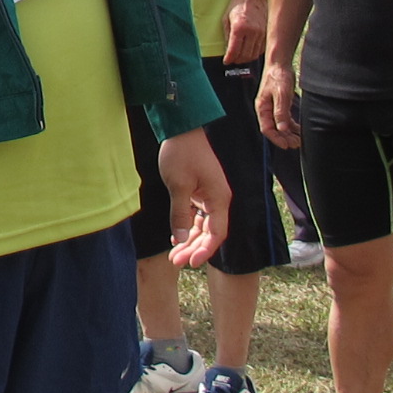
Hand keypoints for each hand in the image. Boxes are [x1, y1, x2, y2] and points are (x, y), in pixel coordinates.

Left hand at [155, 129, 229, 268]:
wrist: (182, 130)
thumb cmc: (182, 154)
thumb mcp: (178, 185)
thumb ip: (179, 213)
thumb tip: (180, 239)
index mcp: (219, 199)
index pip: (216, 233)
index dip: (205, 250)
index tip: (191, 263)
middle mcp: (218, 200)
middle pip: (209, 232)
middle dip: (194, 248)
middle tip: (176, 261)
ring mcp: (209, 196)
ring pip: (202, 226)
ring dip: (189, 240)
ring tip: (174, 256)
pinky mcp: (200, 192)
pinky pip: (196, 216)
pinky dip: (186, 227)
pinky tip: (175, 238)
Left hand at [222, 0, 268, 64]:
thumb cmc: (239, 3)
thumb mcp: (226, 18)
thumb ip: (227, 35)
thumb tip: (228, 51)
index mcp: (240, 27)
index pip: (234, 50)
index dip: (229, 59)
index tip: (226, 61)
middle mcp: (252, 31)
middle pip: (245, 55)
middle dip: (237, 60)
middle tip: (232, 60)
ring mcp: (262, 33)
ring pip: (254, 54)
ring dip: (246, 58)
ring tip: (240, 57)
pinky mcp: (267, 33)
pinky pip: (261, 49)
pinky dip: (254, 53)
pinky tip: (249, 50)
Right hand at [256, 60, 300, 148]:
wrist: (280, 63)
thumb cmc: (278, 76)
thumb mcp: (281, 94)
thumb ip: (281, 111)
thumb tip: (282, 128)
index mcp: (262, 108)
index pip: (267, 129)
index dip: (276, 138)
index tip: (286, 145)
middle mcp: (266, 110)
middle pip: (274, 129)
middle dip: (284, 138)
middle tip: (296, 144)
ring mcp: (273, 108)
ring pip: (280, 125)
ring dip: (289, 134)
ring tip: (299, 140)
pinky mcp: (280, 105)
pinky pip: (285, 119)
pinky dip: (292, 126)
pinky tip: (299, 131)